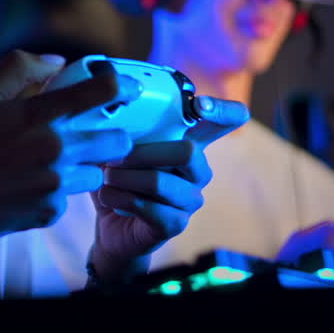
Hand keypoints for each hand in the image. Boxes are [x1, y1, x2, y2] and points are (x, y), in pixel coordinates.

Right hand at [0, 51, 140, 246]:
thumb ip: (20, 69)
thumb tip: (58, 62)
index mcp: (37, 115)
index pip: (100, 92)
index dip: (121, 86)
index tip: (127, 88)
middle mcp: (53, 149)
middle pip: (118, 141)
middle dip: (112, 136)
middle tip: (95, 135)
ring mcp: (53, 184)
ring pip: (95, 174)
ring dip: (82, 168)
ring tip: (48, 166)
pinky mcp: (48, 213)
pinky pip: (68, 200)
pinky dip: (53, 195)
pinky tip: (25, 189)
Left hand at [88, 95, 250, 282]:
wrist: (110, 227)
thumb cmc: (117, 180)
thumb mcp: (117, 149)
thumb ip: (124, 130)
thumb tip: (112, 113)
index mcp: (190, 144)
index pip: (226, 121)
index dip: (222, 110)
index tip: (199, 105)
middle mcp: (198, 171)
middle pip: (188, 151)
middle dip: (143, 153)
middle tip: (113, 158)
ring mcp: (190, 199)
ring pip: (160, 181)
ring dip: (124, 178)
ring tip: (106, 178)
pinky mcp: (176, 223)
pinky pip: (149, 207)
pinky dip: (120, 198)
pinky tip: (108, 196)